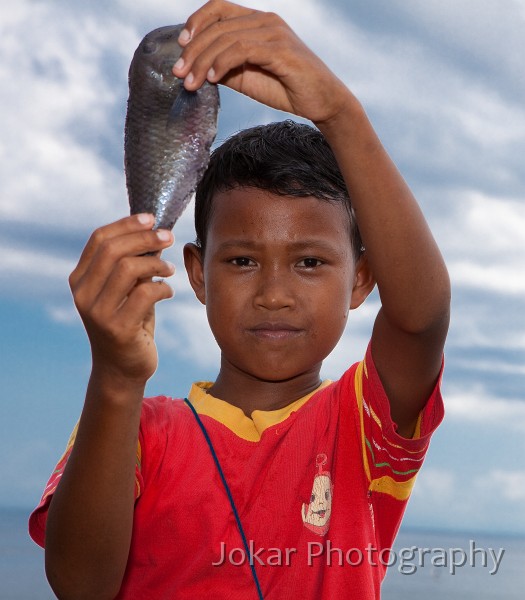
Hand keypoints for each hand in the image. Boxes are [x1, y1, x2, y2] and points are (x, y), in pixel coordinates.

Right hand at [69, 214, 174, 387]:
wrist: (122, 369)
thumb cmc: (129, 322)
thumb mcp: (126, 290)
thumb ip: (132, 264)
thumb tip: (154, 232)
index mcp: (80, 279)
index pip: (99, 239)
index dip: (127, 224)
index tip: (152, 219)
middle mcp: (82, 294)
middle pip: (113, 250)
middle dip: (145, 238)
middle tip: (169, 237)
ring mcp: (97, 312)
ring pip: (128, 269)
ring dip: (156, 264)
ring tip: (169, 271)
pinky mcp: (117, 328)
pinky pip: (145, 294)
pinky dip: (162, 288)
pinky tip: (168, 292)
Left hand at [173, 0, 352, 124]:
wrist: (323, 102)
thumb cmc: (288, 89)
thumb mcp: (248, 77)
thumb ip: (226, 67)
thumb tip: (198, 68)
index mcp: (257, 22)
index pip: (218, 9)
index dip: (196, 23)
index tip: (181, 47)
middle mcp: (265, 20)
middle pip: (217, 26)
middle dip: (193, 51)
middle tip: (178, 74)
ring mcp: (273, 33)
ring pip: (226, 39)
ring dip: (203, 62)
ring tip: (191, 83)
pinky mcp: (280, 50)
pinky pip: (242, 50)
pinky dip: (222, 63)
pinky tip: (213, 79)